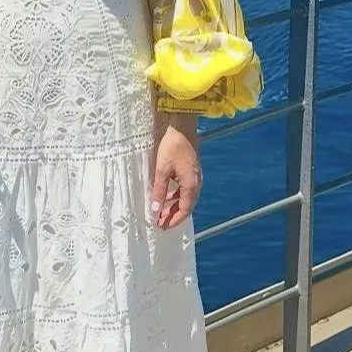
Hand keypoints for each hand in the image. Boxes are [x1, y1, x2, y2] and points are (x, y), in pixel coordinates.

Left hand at [151, 113, 201, 229]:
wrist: (182, 125)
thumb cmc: (172, 146)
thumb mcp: (162, 170)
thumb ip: (159, 191)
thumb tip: (155, 211)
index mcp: (191, 184)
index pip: (184, 210)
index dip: (173, 220)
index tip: (161, 226)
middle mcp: (196, 182)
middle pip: (186, 205)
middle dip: (173, 215)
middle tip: (159, 221)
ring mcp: (194, 175)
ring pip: (185, 197)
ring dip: (173, 205)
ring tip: (160, 210)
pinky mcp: (190, 169)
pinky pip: (184, 188)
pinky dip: (175, 195)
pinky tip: (166, 195)